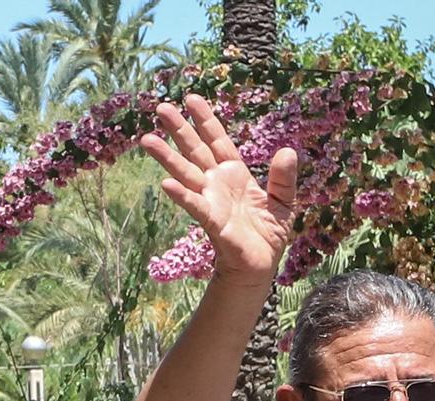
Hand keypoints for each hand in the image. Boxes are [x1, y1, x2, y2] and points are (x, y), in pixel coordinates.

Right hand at [139, 94, 297, 284]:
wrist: (260, 267)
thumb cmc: (268, 235)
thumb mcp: (284, 201)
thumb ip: (284, 177)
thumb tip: (288, 151)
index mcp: (234, 174)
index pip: (217, 140)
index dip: (205, 120)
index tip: (191, 99)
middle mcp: (217, 184)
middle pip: (195, 151)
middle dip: (179, 129)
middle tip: (161, 108)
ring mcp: (211, 201)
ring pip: (186, 173)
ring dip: (167, 156)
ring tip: (147, 139)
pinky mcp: (213, 222)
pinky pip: (195, 206)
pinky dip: (181, 195)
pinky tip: (166, 183)